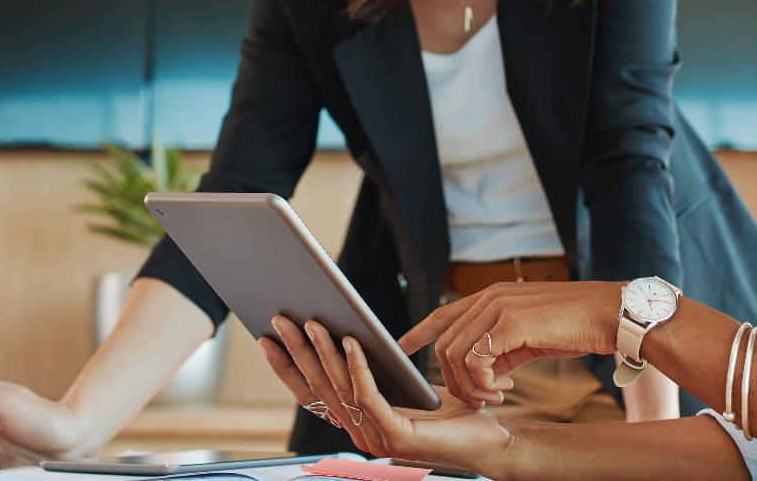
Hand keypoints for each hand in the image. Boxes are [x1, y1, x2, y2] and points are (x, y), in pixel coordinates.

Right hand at [260, 317, 511, 470]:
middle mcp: (359, 433)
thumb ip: (375, 370)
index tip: (267, 338)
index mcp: (357, 422)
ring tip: (312, 322)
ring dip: (322, 352)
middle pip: (318, 387)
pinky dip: (357, 366)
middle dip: (296, 351)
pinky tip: (352, 341)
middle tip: (280, 319)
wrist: (489, 438)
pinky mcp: (396, 436)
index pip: (311, 393)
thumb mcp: (404, 384)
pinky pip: (369, 395)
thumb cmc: (451, 410)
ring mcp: (375, 438)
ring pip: (340, 389)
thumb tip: (346, 333)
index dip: (287, 367)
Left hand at [397, 281, 622, 407]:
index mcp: (493, 296)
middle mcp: (490, 297)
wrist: (610, 314)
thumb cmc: (575, 325)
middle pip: (445, 344)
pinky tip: (506, 388)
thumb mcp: (530, 334)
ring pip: (455, 355)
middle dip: (455, 380)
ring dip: (471, 386)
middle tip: (484, 398)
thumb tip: (485, 370)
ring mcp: (499, 307)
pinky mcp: (510, 323)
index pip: (443, 313)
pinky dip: (483, 383)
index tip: (401, 347)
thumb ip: (502, 345)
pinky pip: (476, 361)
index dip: (419, 331)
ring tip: (497, 395)